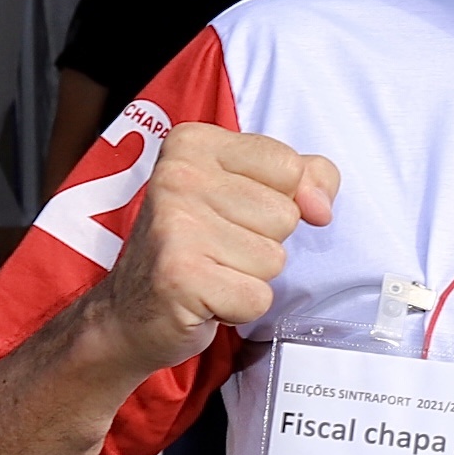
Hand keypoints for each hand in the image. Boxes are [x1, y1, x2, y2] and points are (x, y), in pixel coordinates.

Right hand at [84, 124, 337, 375]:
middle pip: (285, 215)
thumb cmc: (201, 244)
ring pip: (274, 259)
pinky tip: (207, 298)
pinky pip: (257, 297)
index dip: (281, 199)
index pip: (290, 166)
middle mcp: (177, 176)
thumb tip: (321, 207)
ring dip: (251, 275)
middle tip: (219, 248)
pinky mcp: (179, 276)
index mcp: (194, 142)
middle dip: (264, 242)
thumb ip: (305, 176)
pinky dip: (240, 307)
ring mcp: (174, 226)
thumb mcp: (252, 189)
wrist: (132, 311)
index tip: (237, 212)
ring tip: (212, 270)